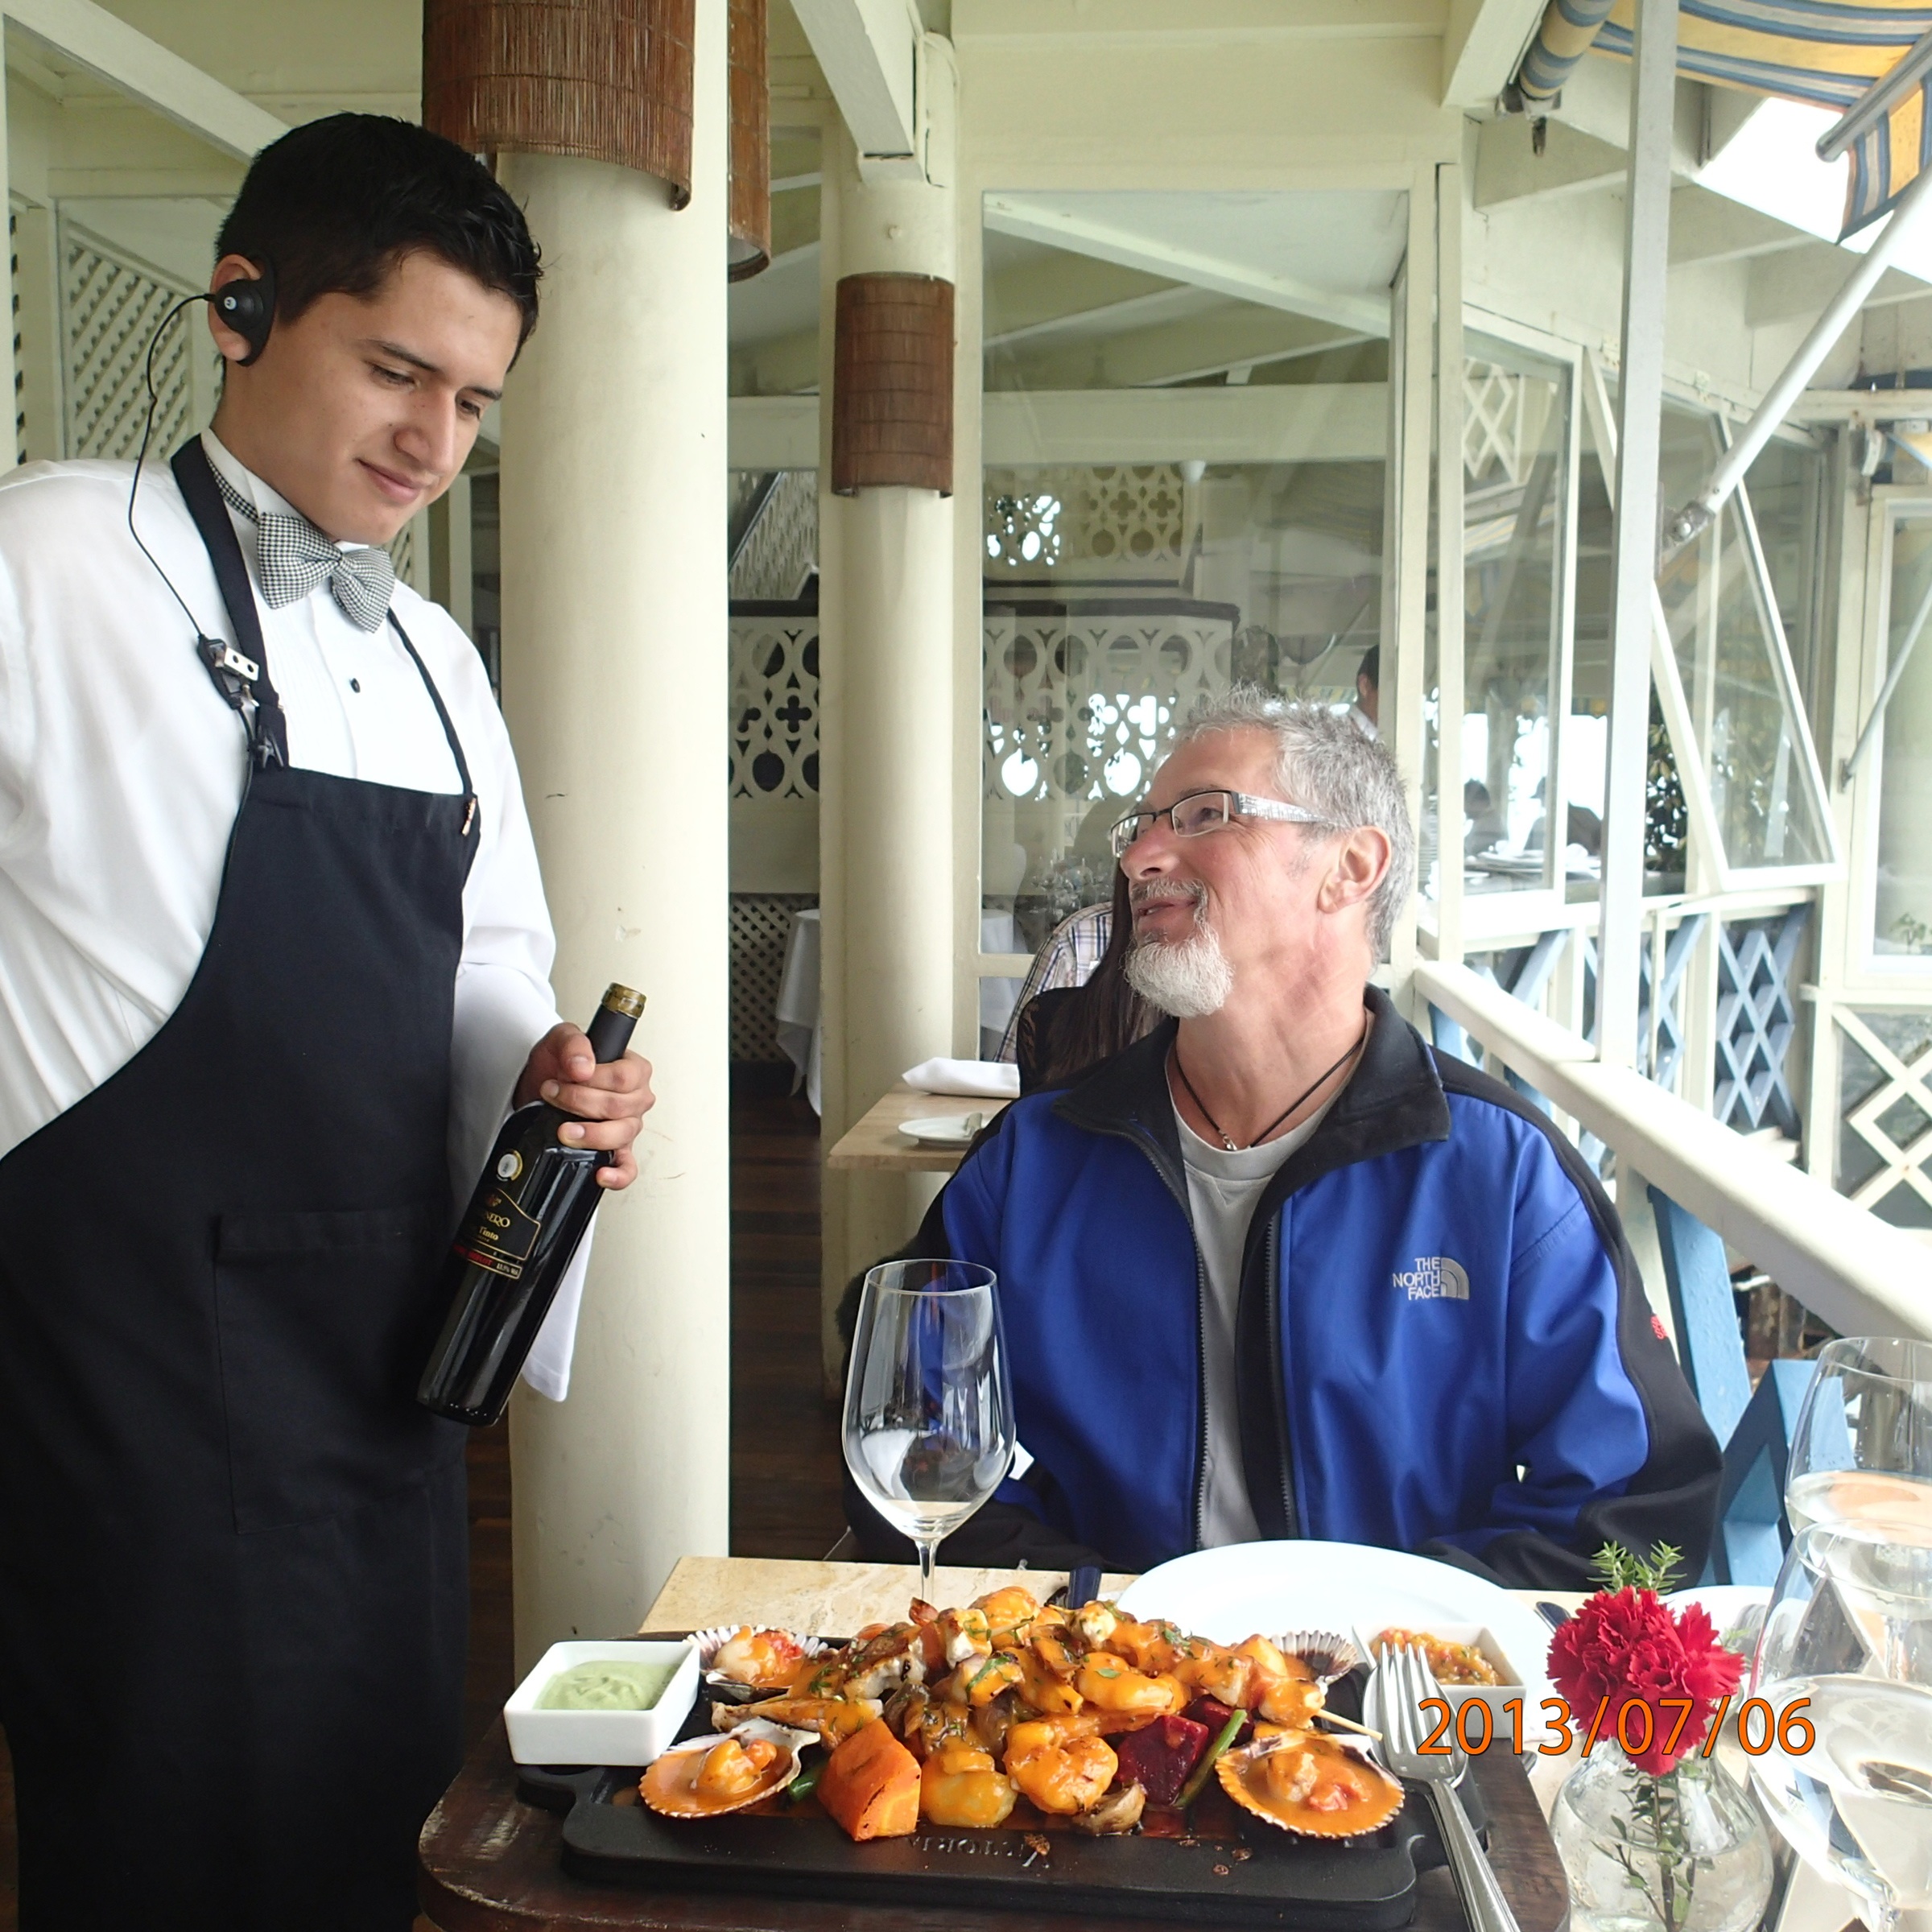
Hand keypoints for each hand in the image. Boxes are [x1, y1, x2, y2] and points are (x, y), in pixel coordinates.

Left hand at [514, 1022, 655, 1188]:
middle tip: (555, 1095)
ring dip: (590, 1134)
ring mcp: (628, 1126)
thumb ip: (573, 1044)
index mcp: (634, 1070)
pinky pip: (627, 1167)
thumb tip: (582, 1067)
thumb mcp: (561, 1040)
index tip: (566, 1075)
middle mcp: (637, 1099)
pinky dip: (617, 1174)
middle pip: (620, 1107)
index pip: (624, 1077)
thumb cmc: (559, 1063)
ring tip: (565, 1130)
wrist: (541, 1085)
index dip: (593, 1080)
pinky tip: (601, 1173)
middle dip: (580, 1102)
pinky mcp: (617, 1150)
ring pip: (621, 1135)